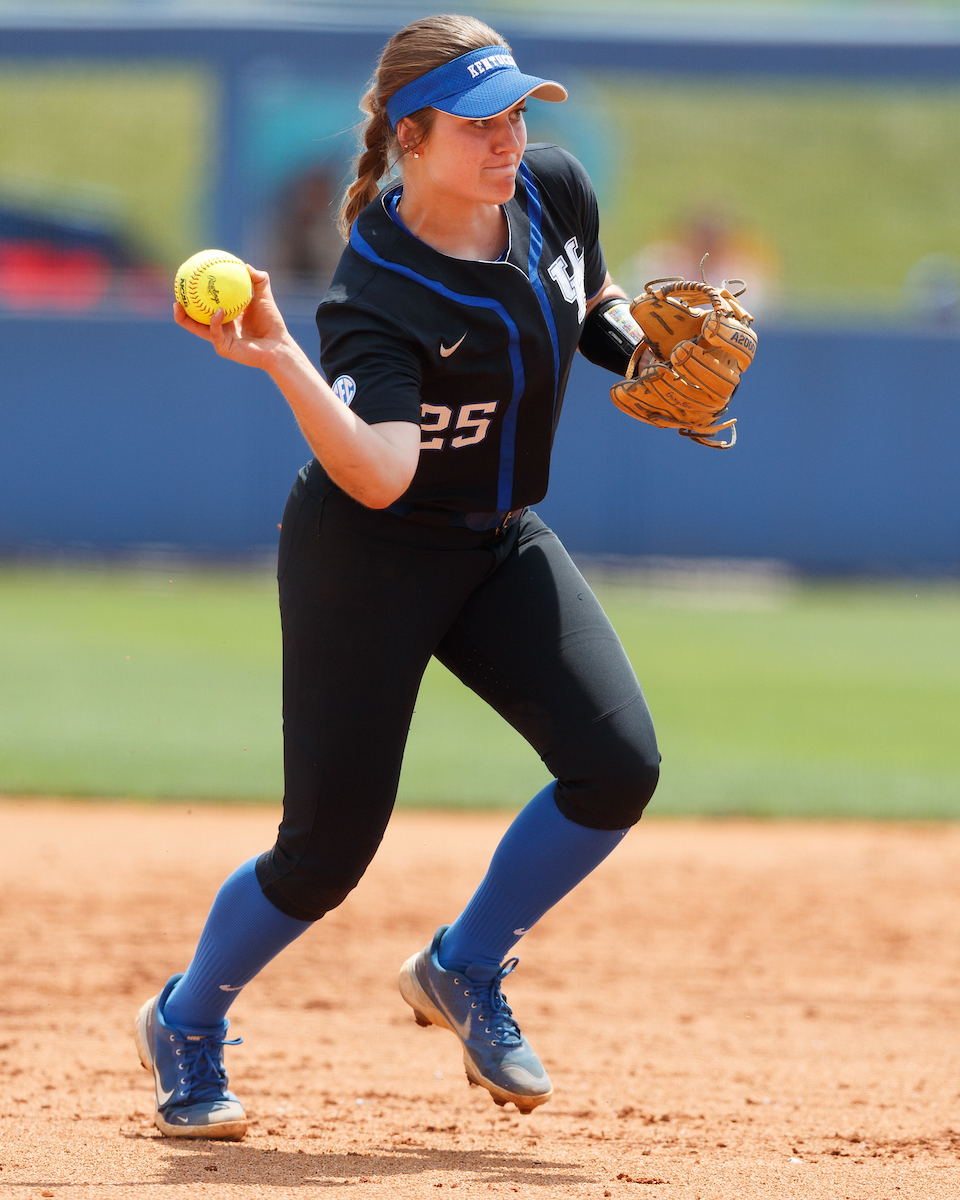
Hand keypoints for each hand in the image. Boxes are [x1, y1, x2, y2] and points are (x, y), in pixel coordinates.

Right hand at [173, 266, 294, 370]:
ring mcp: (220, 339)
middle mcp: (219, 328)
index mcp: (224, 317)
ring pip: (197, 328)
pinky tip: (216, 312)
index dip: (192, 296)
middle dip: (180, 309)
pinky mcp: (225, 349)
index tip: (185, 282)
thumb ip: (258, 280)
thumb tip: (245, 265)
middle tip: (174, 294)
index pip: (203, 306)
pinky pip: (215, 334)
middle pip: (193, 319)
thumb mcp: (264, 297)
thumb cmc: (271, 322)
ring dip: (186, 318)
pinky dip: (214, 323)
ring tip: (179, 305)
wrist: (279, 345)